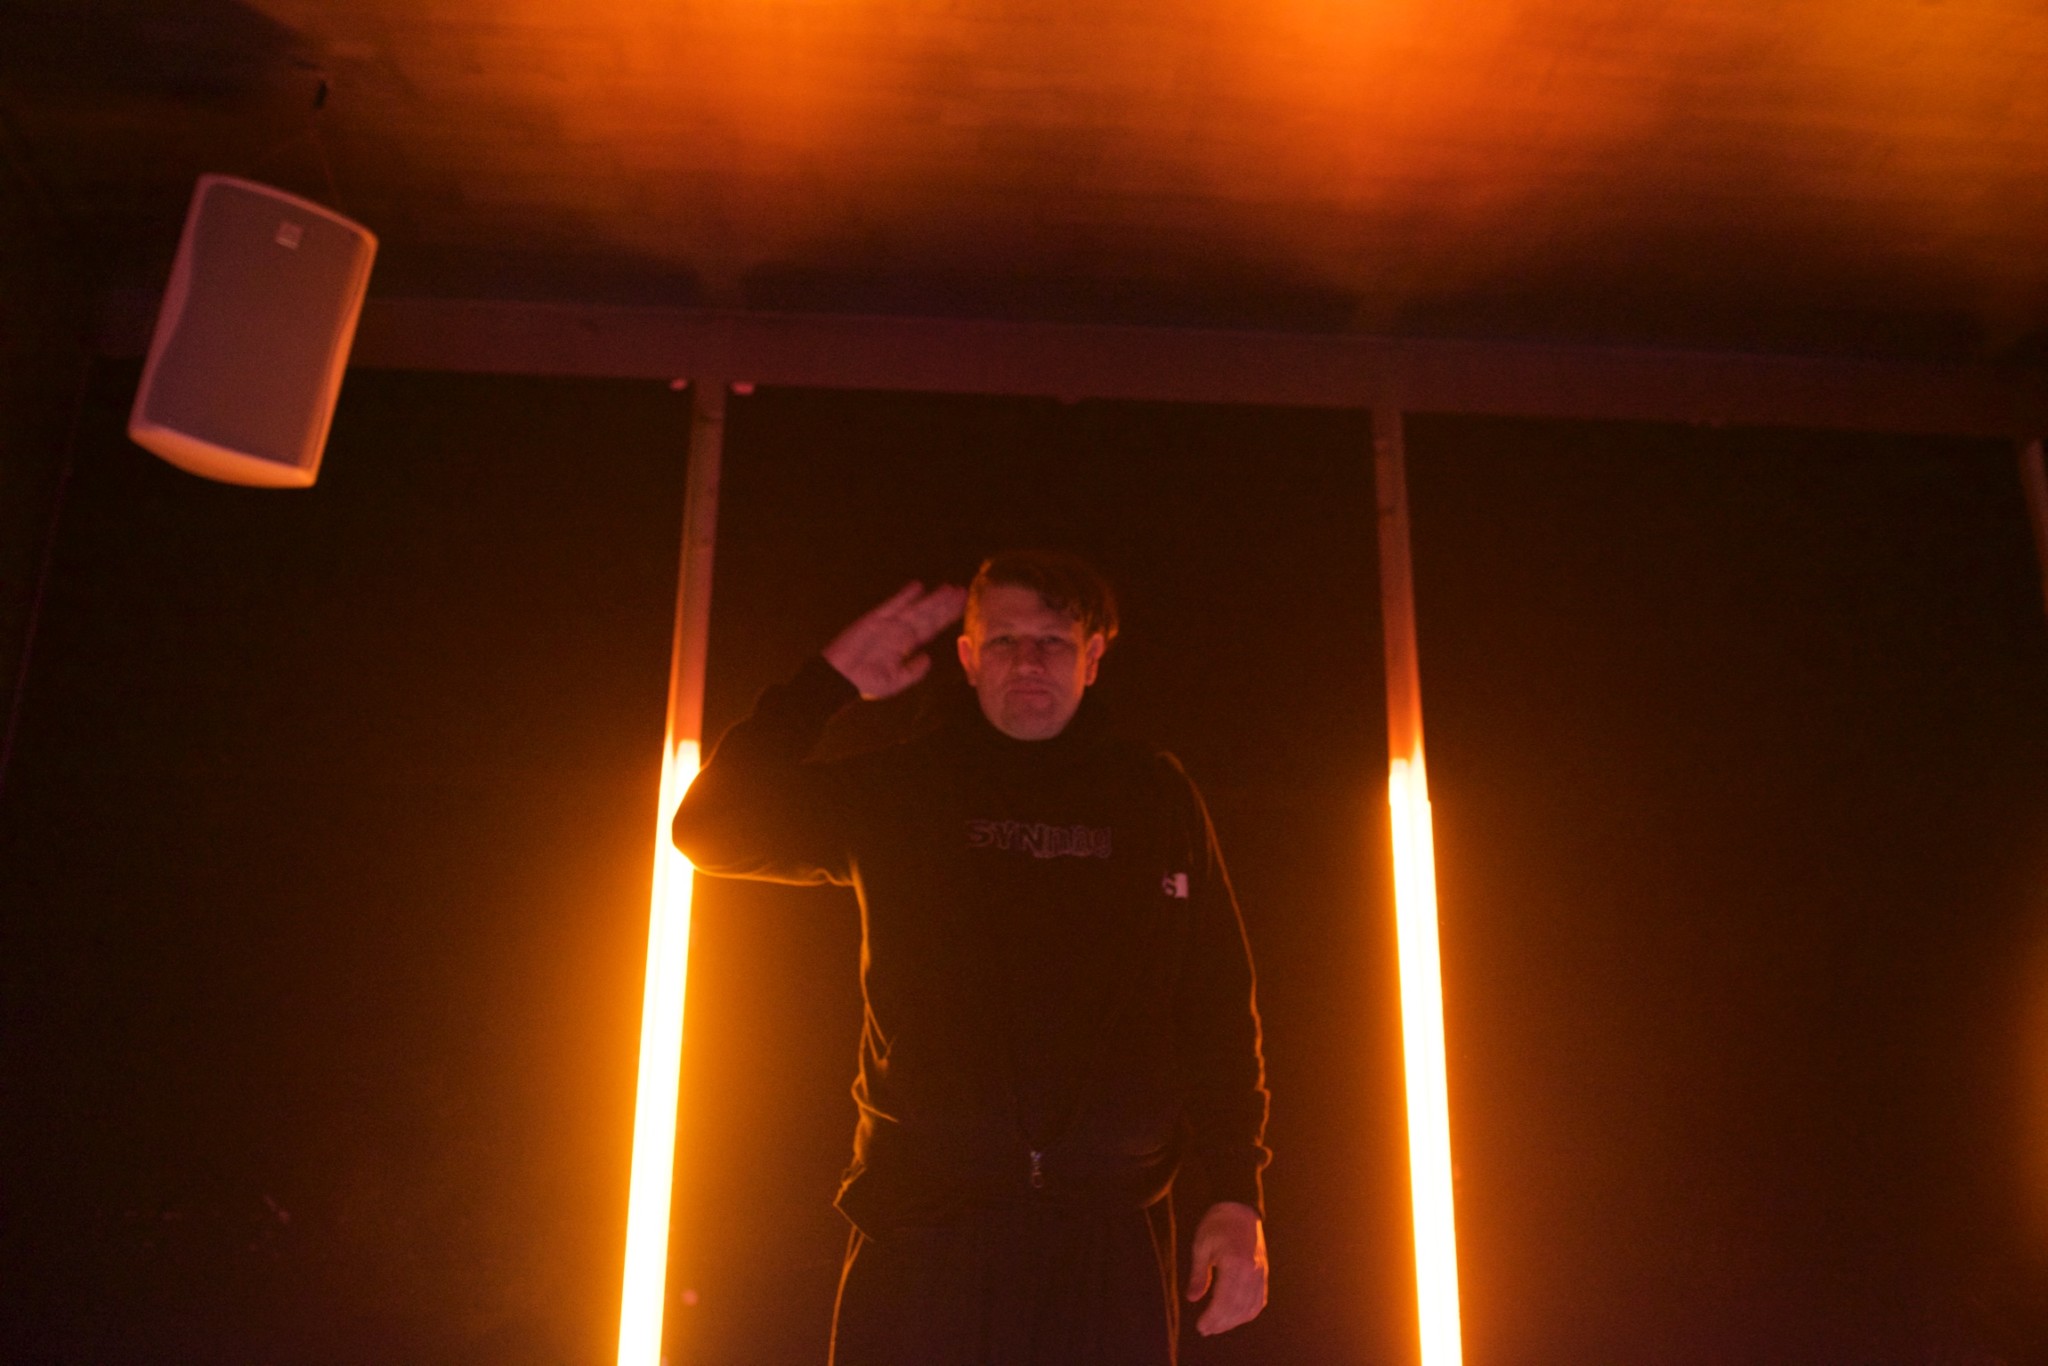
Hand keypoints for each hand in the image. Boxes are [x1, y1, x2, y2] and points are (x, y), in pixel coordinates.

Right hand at [823, 581, 967, 699]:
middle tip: (963, 590)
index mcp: (907, 646)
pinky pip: (892, 605)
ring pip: (916, 608)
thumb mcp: (895, 682)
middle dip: (945, 604)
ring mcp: (889, 624)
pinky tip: (917, 586)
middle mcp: (901, 632)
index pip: (932, 628)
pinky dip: (904, 596)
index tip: (963, 606)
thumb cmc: (865, 683)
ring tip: (949, 588)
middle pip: (928, 615)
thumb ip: (913, 672)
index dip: (947, 617)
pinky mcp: (874, 619)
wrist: (839, 679)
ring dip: (932, 598)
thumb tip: (929, 658)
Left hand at [1185, 1201, 1267, 1335]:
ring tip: (1217, 1326)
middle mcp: (1251, 1271)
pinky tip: (1236, 1317)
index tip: (1201, 1327)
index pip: (1224, 1300)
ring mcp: (1261, 1273)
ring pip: (1250, 1307)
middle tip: (1205, 1330)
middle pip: (1237, 1308)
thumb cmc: (1217, 1225)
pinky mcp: (1264, 1273)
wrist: (1240, 1208)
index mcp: (1235, 1264)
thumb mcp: (1201, 1246)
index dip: (1213, 1318)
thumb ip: (1198, 1275)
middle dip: (1221, 1323)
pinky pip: (1259, 1300)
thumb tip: (1192, 1299)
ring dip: (1234, 1321)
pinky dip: (1248, 1312)